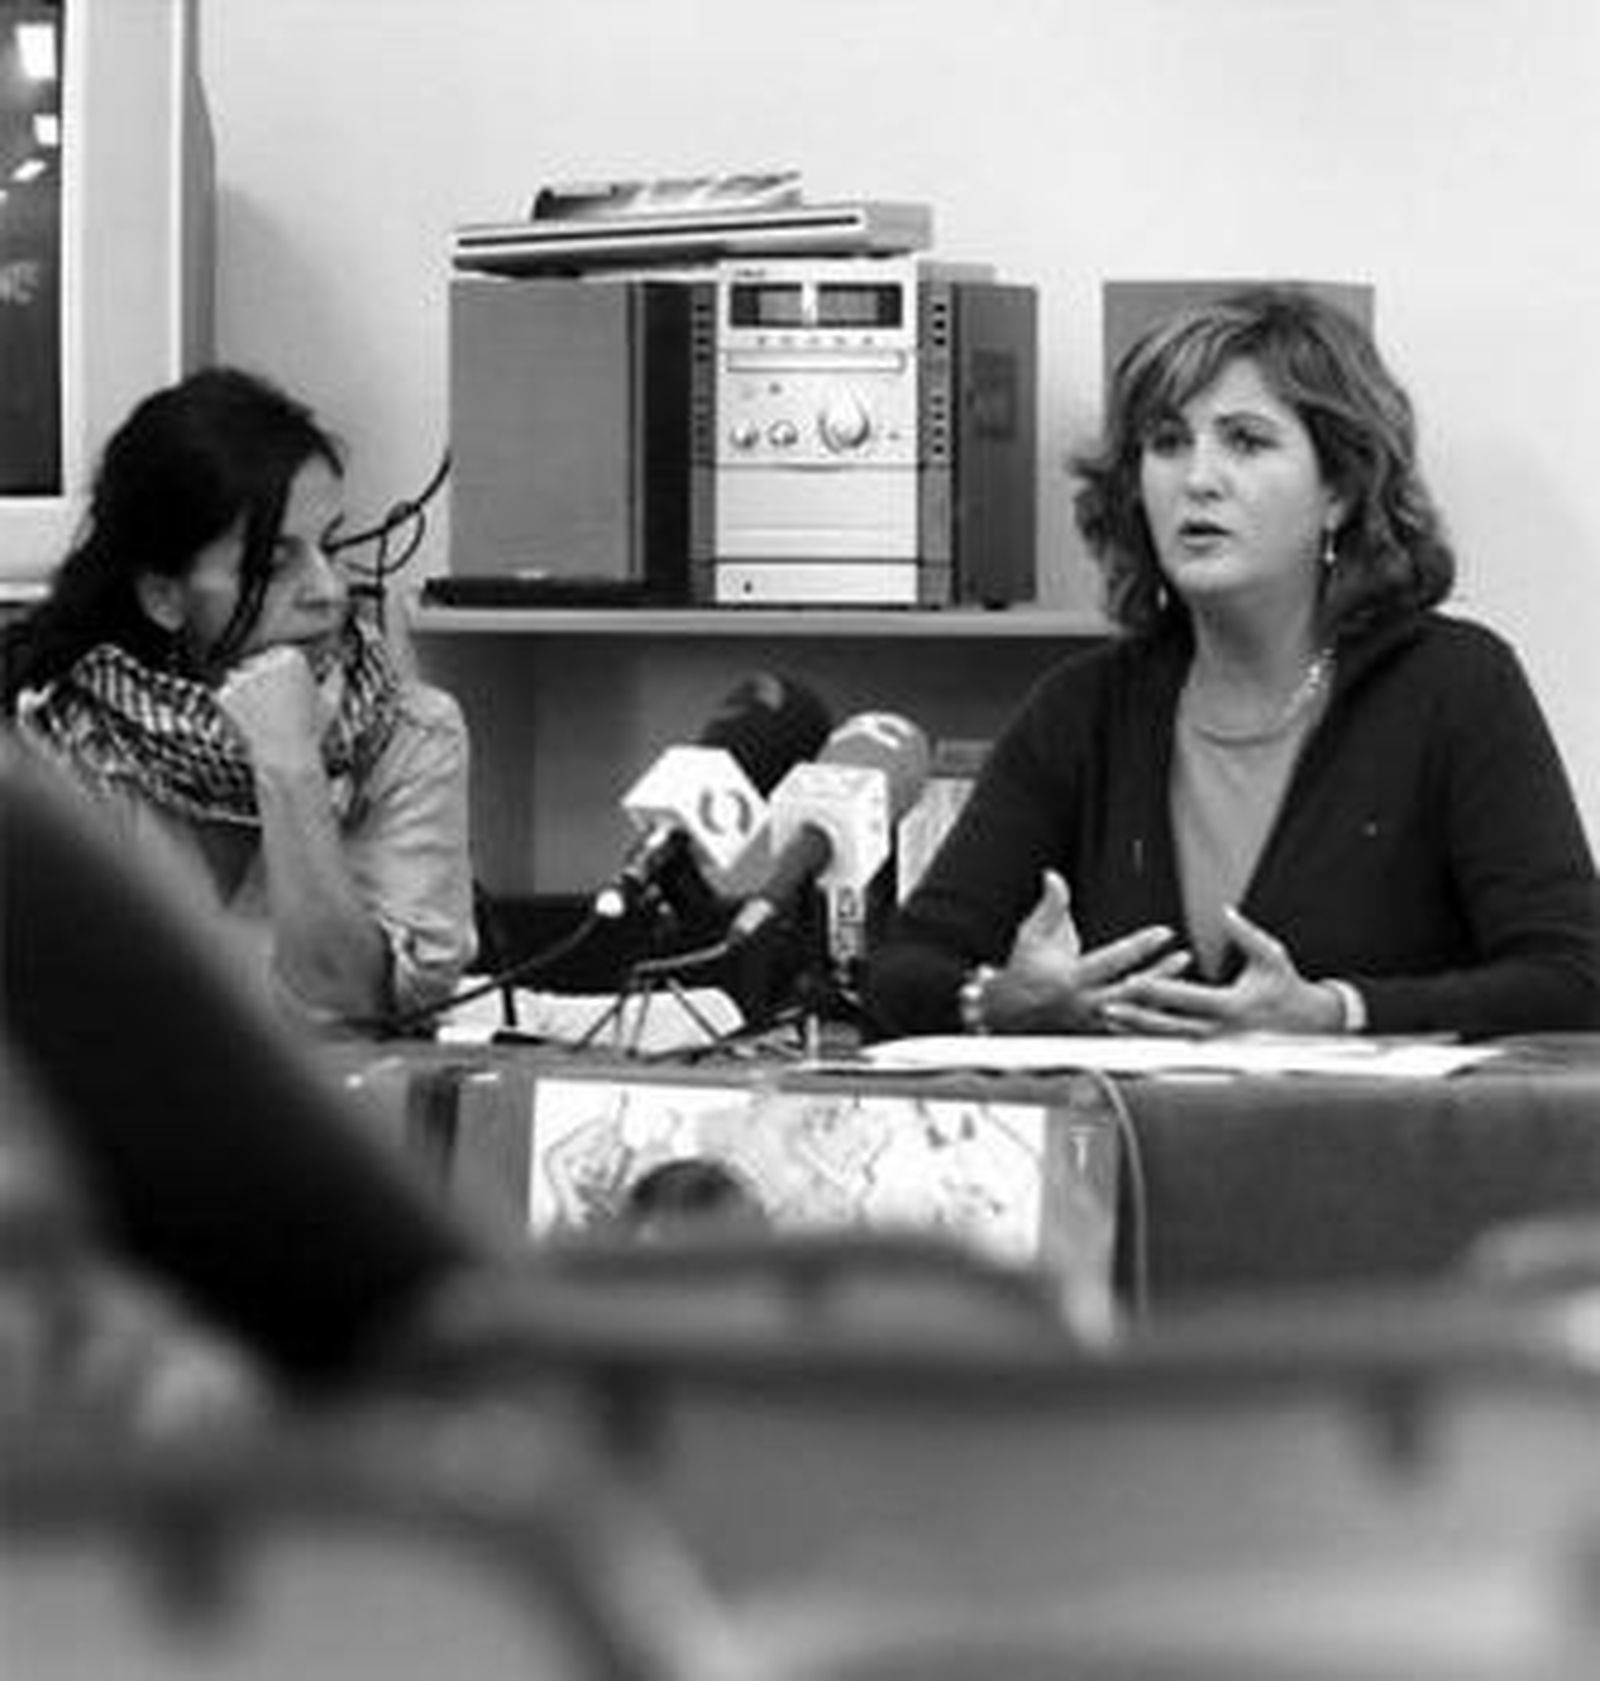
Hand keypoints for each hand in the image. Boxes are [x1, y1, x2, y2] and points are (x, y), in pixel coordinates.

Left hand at [216, 646, 330, 775]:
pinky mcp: (226, 693)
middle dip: (258, 683)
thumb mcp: (329, 704)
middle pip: (254, 664)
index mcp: (292, 658)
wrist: (287, 758)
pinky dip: (232, 707)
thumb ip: (336, 681)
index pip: (276, 656)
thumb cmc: (310, 733)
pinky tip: (249, 721)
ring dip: (244, 694)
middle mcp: (266, 662)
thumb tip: (338, 667)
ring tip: (262, 717)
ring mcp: (243, 677)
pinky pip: (224, 695)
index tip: (284, 695)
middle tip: (271, 710)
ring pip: (237, 678)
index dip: (279, 677)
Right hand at [983, 869, 1189, 1031]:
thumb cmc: (1023, 967)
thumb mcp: (1032, 934)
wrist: (1006, 1013)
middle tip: (1184, 957)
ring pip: (1137, 1015)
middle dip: (1161, 975)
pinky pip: (1132, 1031)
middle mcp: (1083, 1004)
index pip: (1113, 961)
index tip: (1164, 933)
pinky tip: (1175, 1011)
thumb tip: (1053, 876)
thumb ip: (1050, 905)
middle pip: (1133, 992)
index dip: (1141, 946)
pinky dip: (1155, 1022)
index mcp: (1069, 979)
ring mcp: (1092, 1025)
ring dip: (1164, 1000)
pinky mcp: (1097, 1036)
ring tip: (1185, 980)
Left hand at [1101, 905, 1342, 1035]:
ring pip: (1169, 1041)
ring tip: (1108, 1018)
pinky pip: (1176, 1047)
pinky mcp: (1212, 1054)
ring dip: (1138, 1030)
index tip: (1131, 979)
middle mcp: (1221, 1032)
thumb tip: (1223, 909)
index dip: (1157, 989)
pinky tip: (1128, 1031)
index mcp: (1233, 1007)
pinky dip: (1151, 1040)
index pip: (1187, 999)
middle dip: (1137, 1016)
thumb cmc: (1287, 986)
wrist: (1309, 1025)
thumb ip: (1245, 933)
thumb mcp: (1271, 955)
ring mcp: (1216, 1048)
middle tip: (1106, 1005)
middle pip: (1170, 1026)